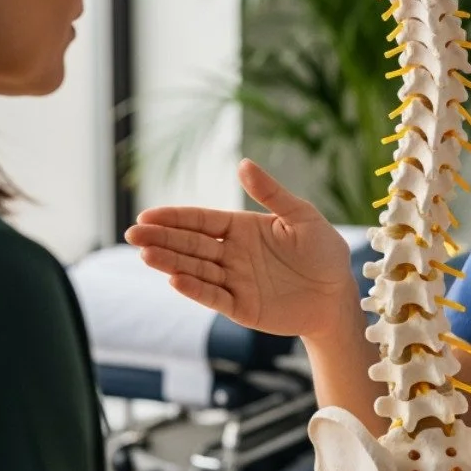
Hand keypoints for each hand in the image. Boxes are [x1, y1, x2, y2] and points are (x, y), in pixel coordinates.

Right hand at [124, 159, 355, 339]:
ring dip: (170, 263)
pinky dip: (195, 289)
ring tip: (145, 255)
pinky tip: (175, 280)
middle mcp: (231, 254)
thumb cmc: (323, 251)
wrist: (338, 294)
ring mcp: (234, 281)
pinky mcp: (241, 307)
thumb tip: (243, 163)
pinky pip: (214, 297)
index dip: (174, 218)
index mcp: (241, 229)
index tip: (146, 215)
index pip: (201, 221)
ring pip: (195, 269)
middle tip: (132, 234)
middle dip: (161, 239)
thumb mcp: (300, 215)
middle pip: (190, 245)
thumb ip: (271, 193)